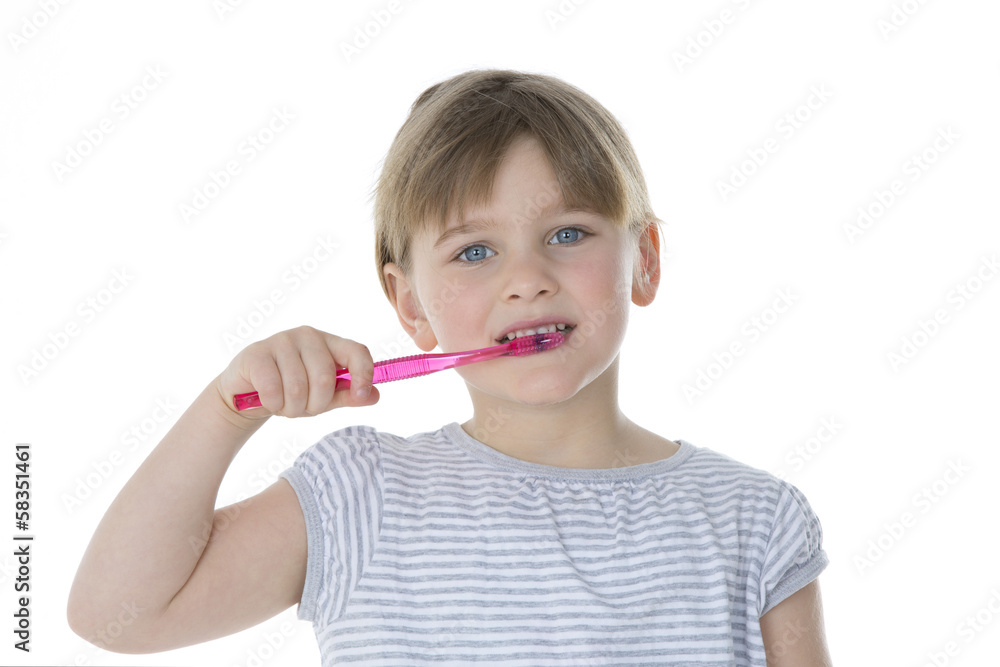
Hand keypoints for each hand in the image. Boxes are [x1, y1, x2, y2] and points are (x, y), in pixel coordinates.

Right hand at [216, 326, 379, 418]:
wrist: (246, 394)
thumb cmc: (290, 392)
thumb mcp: (323, 397)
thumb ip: (348, 395)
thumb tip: (374, 396)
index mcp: (329, 343)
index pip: (357, 352)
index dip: (364, 375)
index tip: (361, 395)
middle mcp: (308, 336)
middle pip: (325, 377)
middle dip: (316, 404)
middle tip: (303, 408)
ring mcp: (281, 341)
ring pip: (298, 387)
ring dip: (292, 408)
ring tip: (284, 404)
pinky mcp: (256, 353)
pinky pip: (273, 389)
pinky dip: (272, 404)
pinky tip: (267, 400)